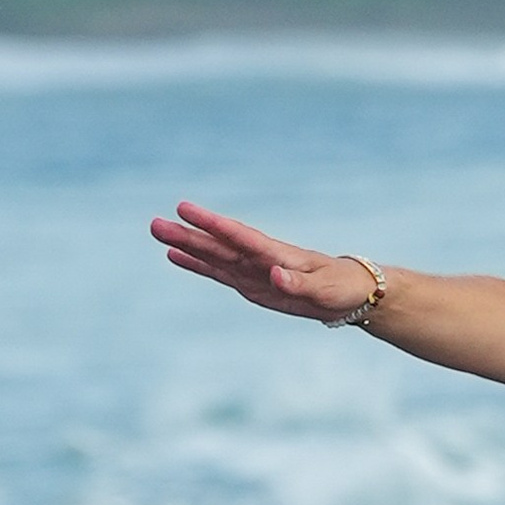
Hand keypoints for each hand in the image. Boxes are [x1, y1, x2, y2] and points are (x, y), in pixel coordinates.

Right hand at [151, 200, 377, 318]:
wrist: (349, 294)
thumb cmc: (341, 287)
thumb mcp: (324, 290)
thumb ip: (299, 284)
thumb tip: (275, 274)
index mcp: (278, 255)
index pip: (240, 236)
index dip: (212, 224)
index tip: (185, 209)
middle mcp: (260, 259)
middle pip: (218, 245)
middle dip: (188, 235)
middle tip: (154, 223)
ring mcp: (253, 271)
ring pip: (214, 257)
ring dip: (186, 246)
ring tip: (157, 233)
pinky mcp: (251, 285)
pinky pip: (219, 274)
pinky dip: (197, 265)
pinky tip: (175, 256)